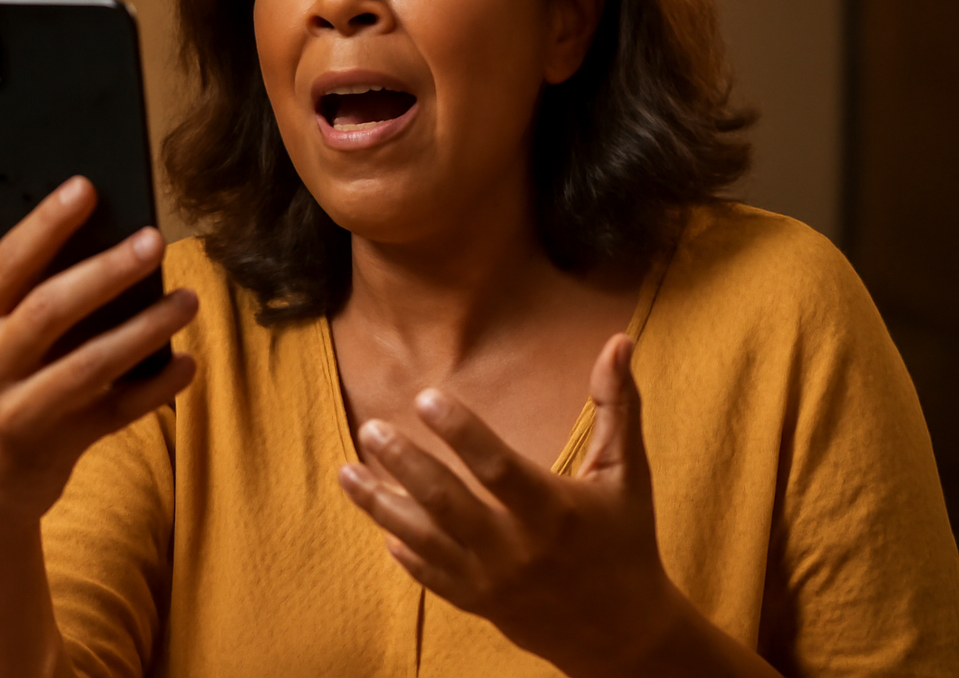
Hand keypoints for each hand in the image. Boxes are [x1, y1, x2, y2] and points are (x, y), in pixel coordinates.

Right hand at [0, 162, 197, 540]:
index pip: (5, 265)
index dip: (45, 225)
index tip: (88, 186)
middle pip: (49, 312)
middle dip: (105, 273)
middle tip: (155, 239)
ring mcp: (18, 413)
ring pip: (88, 367)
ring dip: (142, 330)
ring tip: (187, 299)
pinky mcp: (56, 448)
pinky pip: (115, 415)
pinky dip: (154, 389)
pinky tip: (187, 362)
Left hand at [338, 334, 684, 677]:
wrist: (622, 632)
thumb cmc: (624, 539)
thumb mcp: (627, 473)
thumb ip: (617, 407)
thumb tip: (619, 342)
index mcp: (555, 512)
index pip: (498, 468)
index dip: (461, 432)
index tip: (424, 397)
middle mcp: (517, 550)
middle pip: (448, 504)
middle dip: (405, 465)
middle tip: (371, 428)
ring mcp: (492, 580)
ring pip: (424, 540)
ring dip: (381, 505)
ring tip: (346, 471)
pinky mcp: (476, 602)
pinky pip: (429, 575)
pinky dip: (403, 551)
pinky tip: (379, 522)